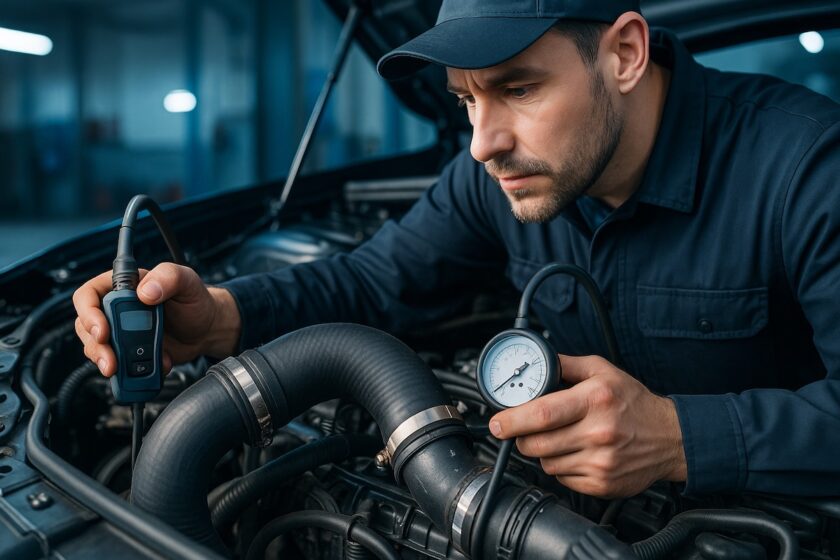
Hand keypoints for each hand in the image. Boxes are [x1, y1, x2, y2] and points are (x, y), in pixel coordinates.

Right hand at [73, 263, 240, 376]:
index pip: (88, 295)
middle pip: (87, 328)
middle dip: (96, 347)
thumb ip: (168, 277)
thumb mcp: (186, 280)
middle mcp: (117, 310)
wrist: (208, 328)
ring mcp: (122, 333)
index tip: (103, 331)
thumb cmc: (195, 300)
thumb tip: (146, 292)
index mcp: (124, 286)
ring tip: (127, 370)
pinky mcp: (130, 353)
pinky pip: (120, 366)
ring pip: (98, 350)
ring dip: (109, 363)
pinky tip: (157, 366)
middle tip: (111, 361)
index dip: (88, 314)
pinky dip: (133, 372)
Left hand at [488, 354, 686, 496]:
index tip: (497, 422)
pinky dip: (561, 467)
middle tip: (524, 429)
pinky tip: (576, 453)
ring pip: (546, 463)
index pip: (541, 413)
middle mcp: (598, 432)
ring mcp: (600, 462)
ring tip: (560, 438)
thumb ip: (566, 364)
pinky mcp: (602, 484)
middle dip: (521, 437)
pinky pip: (562, 479)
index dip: (512, 420)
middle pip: (536, 443)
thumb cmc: (634, 403)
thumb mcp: (603, 370)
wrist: (671, 438)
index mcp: (594, 400)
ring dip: (543, 451)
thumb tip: (537, 361)